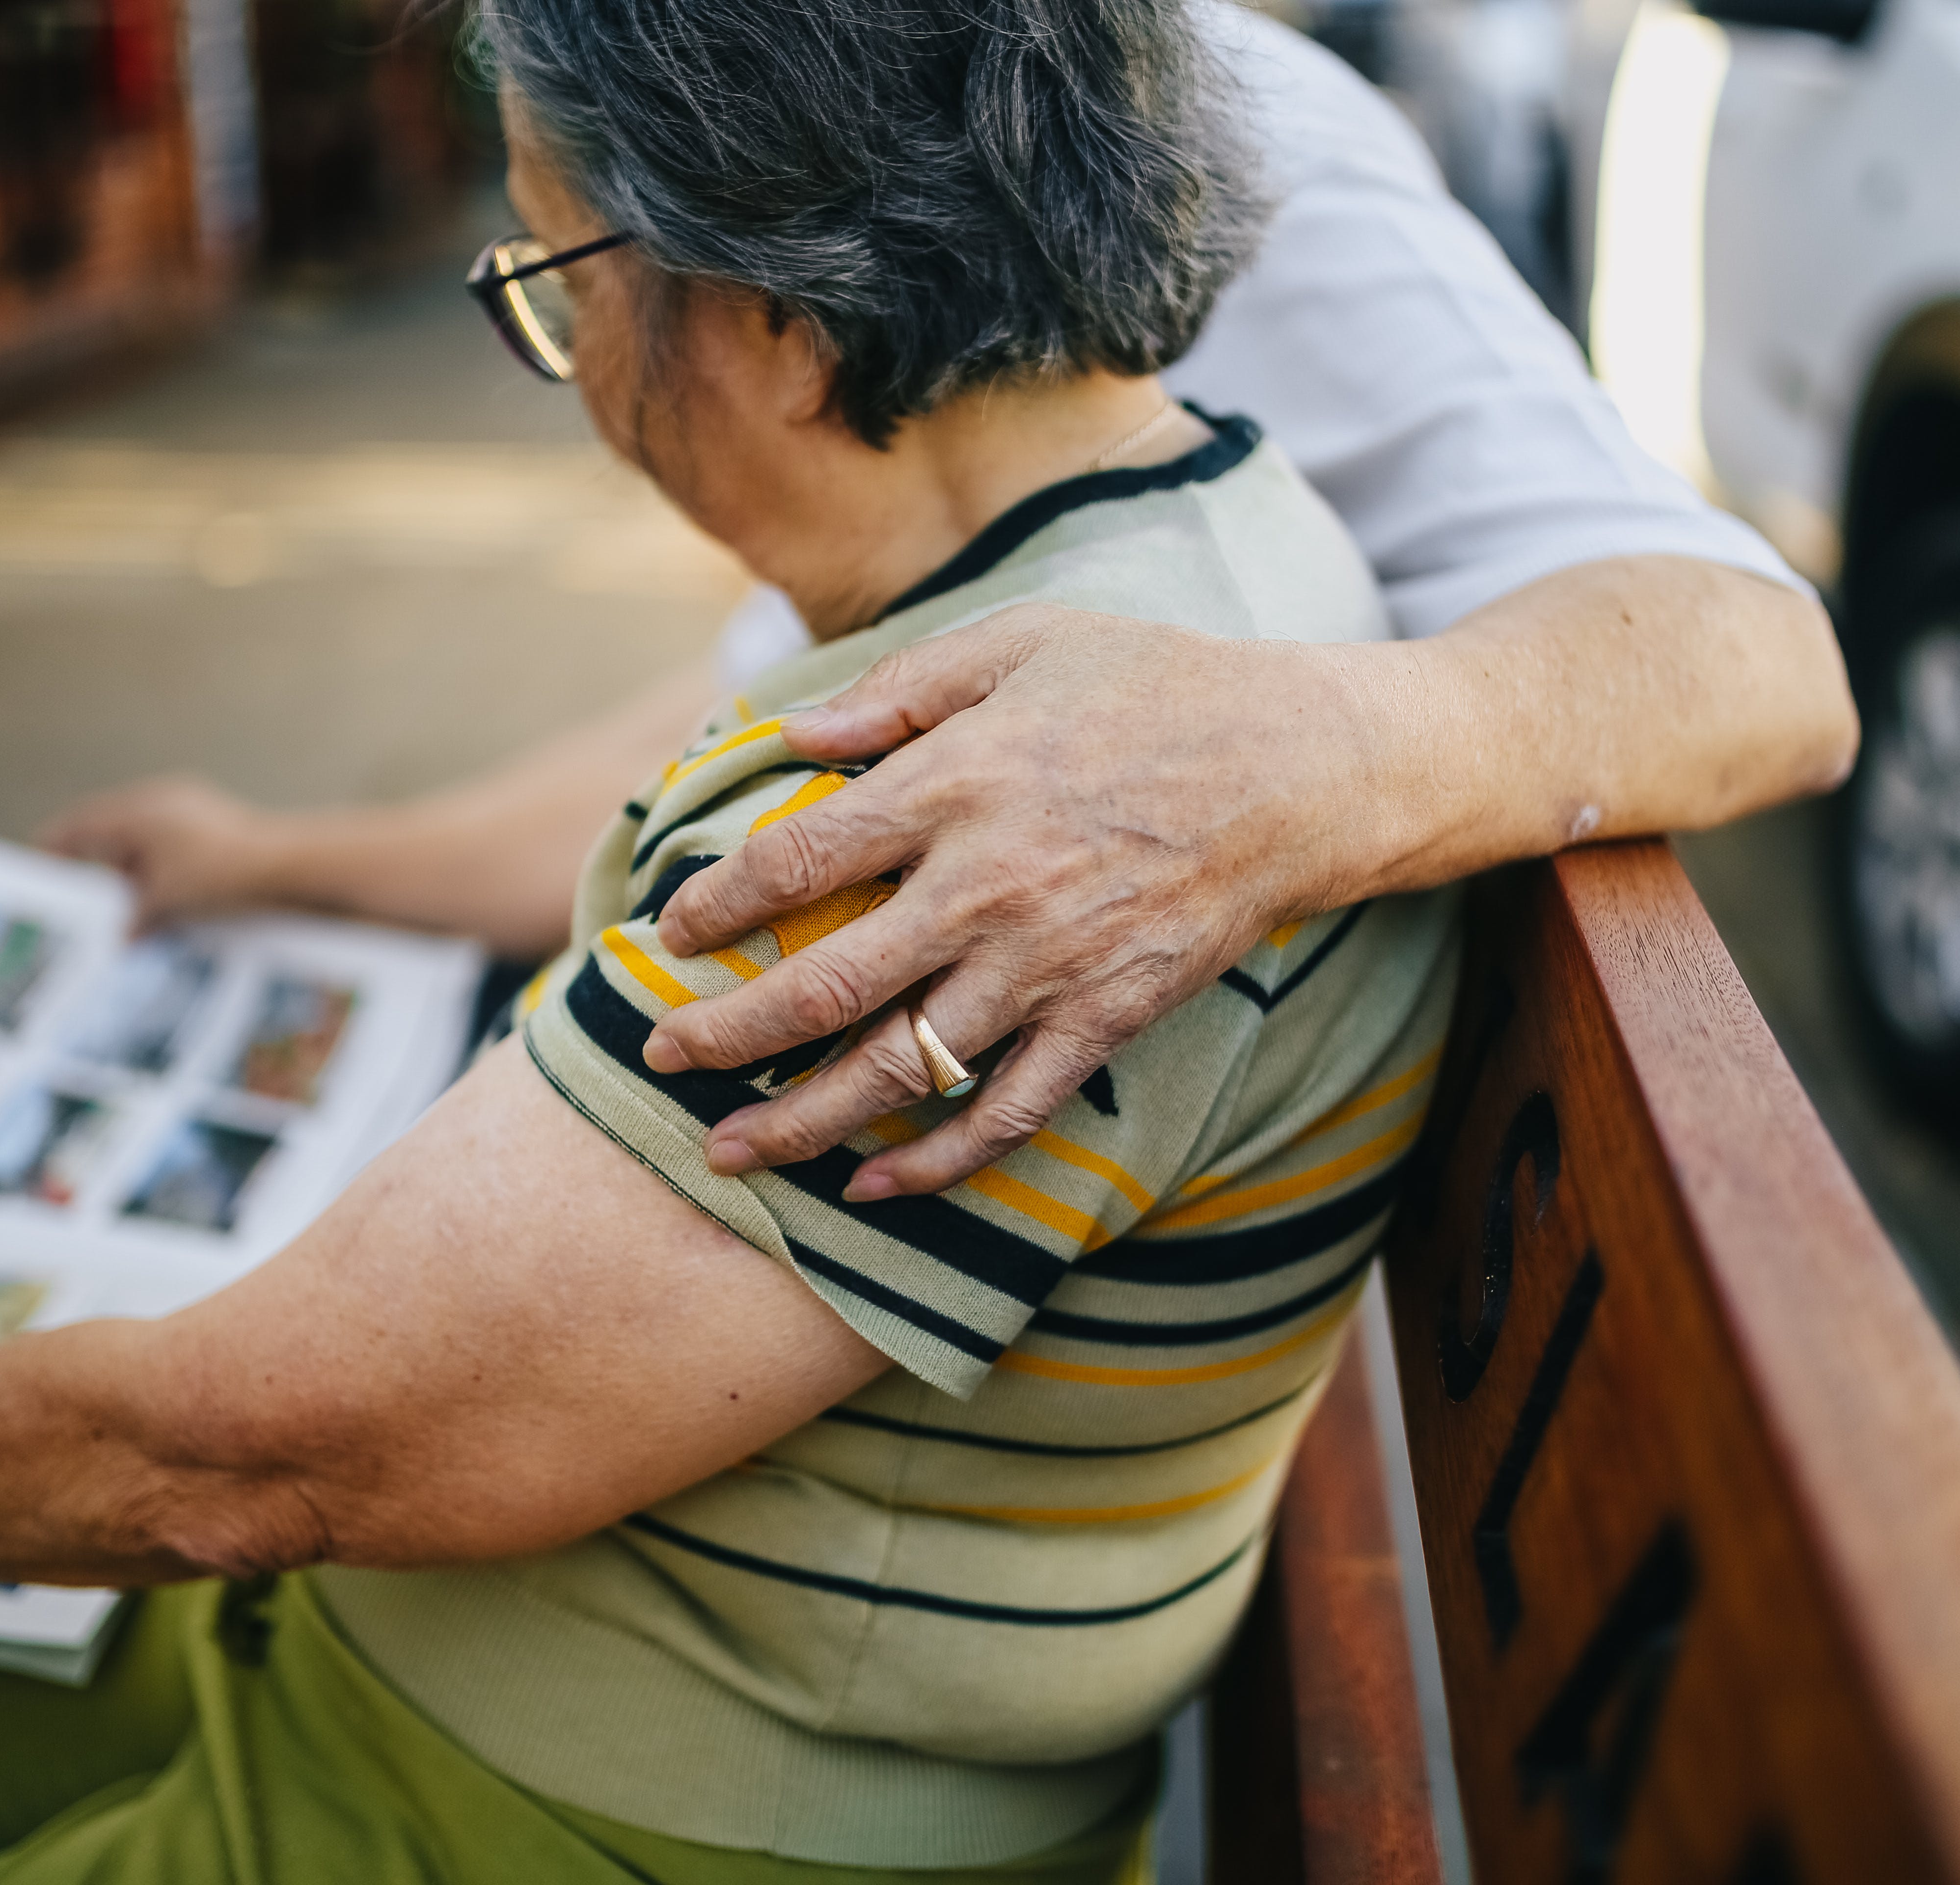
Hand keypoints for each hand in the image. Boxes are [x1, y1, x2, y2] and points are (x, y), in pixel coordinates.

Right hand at [39, 776, 286, 927]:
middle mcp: (160, 802)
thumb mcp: (168, 900)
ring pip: (143, 840)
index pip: (81, 824)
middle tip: (85, 894)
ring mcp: (188, 807)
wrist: (288, 863)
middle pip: (111, 831)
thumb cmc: (221, 874)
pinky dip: (161, 868)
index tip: (40, 859)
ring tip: (129, 904)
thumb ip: (138, 917)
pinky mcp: (213, 820)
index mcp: (137, 813)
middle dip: (98, 864)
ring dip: (133, 871)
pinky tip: (167, 895)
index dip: (56, 843)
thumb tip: (124, 937)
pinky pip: (171, 844)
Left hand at [646, 605, 1394, 1198]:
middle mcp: (987, 888)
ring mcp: (1048, 965)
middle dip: (727, 1036)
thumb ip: (897, 691)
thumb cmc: (1155, 686)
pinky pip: (1007, 1111)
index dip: (718, 907)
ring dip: (803, 1120)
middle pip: (826, 985)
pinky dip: (937, 1162)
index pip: (799, 861)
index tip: (669, 935)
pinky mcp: (1105, 1019)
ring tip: (729, 1150)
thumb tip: (789, 736)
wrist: (1299, 765)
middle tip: (660, 1059)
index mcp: (956, 785)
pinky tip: (872, 1187)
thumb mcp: (1020, 644)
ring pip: (902, 1068)